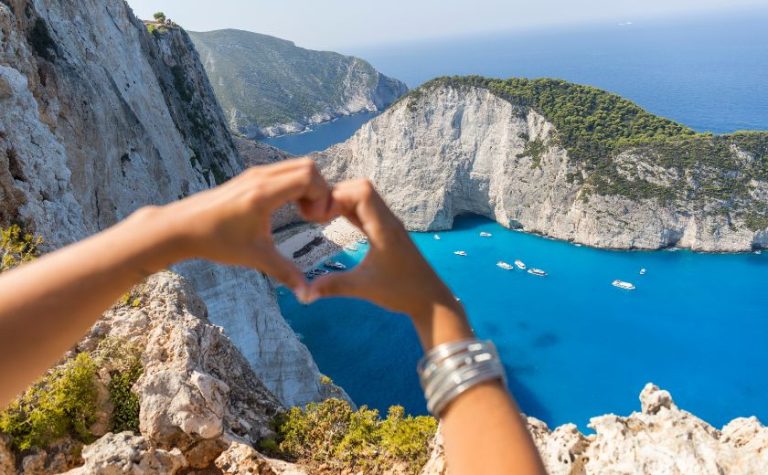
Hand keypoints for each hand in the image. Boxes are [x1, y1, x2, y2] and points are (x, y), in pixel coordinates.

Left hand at [159, 158, 332, 290]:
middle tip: (314, 215)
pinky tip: (289, 208)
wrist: (181, 227)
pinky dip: (295, 185)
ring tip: (304, 213)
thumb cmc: (216, 241)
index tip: (317, 219)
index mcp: (264, 194)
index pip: (308, 177)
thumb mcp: (255, 257)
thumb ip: (285, 273)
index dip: (322, 195)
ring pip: (296, 166)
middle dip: (320, 189)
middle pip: (307, 166)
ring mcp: (255, 174)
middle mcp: (261, 177)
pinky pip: (283, 171)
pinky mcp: (250, 176)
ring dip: (308, 186)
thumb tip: (307, 295)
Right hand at [306, 180, 465, 326]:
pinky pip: (367, 211)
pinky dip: (350, 210)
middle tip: (316, 213)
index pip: (362, 192)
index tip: (320, 215)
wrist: (430, 299)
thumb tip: (302, 294)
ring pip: (365, 198)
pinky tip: (334, 219)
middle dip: (337, 194)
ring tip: (320, 215)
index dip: (338, 195)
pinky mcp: (387, 232)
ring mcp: (388, 225)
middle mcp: (387, 220)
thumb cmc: (401, 292)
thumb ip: (333, 286)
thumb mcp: (364, 288)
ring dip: (343, 201)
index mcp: (383, 227)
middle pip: (362, 188)